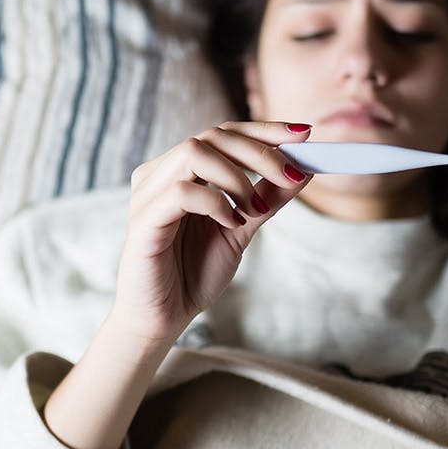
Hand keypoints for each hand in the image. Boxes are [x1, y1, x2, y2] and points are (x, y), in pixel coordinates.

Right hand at [114, 121, 312, 347]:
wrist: (164, 318)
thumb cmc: (193, 273)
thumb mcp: (242, 229)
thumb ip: (268, 198)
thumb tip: (305, 169)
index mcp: (179, 171)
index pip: (222, 134)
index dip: (263, 130)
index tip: (304, 136)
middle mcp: (159, 175)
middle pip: (211, 136)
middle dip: (260, 152)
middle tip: (292, 177)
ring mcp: (147, 194)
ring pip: (193, 152)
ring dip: (236, 176)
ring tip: (254, 208)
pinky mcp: (142, 220)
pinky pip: (181, 192)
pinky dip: (215, 202)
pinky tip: (231, 223)